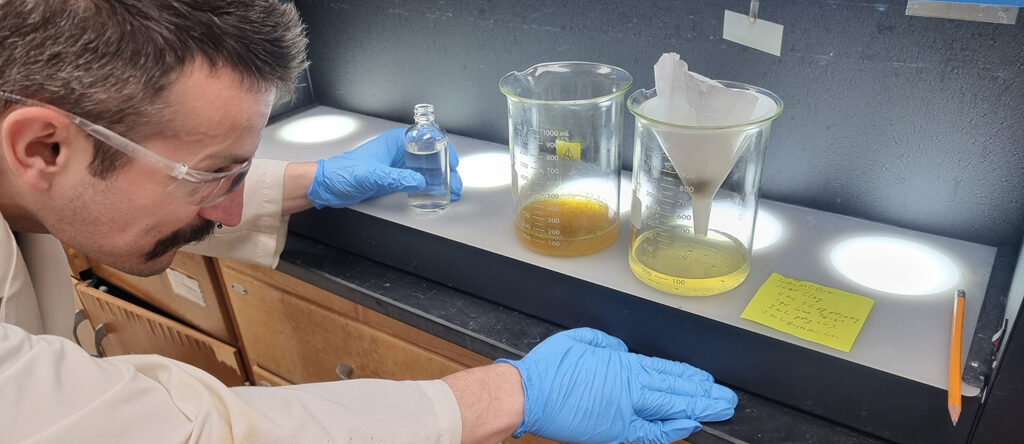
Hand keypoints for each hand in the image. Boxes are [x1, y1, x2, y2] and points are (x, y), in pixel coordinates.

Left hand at [306, 128, 462, 208]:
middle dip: (445, 169)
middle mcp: (397, 152)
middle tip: (455, 184)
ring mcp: (396, 165)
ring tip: (451, 192)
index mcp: (394, 142)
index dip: (443, 149)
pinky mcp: (392, 179)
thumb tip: (419, 182)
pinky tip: (434, 194)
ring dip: (439, 180)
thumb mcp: (372, 175)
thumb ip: (397, 178)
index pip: (426, 139)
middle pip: (429, 156)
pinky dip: (428, 187)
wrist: (326, 186)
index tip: (452, 163)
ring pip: (425, 170)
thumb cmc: (342, 172)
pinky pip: (416, 181)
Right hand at [497, 327, 736, 443]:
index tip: (706, 379)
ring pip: (670, 408)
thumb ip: (605, 342)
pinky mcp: (614, 429)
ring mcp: (624, 409)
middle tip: (726, 398)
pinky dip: (671, 429)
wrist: (527, 394)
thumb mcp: (580, 339)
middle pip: (674, 388)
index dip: (689, 374)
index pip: (664, 369)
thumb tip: (621, 349)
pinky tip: (688, 426)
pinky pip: (650, 431)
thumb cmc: (548, 368)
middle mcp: (628, 386)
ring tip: (718, 410)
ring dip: (697, 409)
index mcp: (620, 363)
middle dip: (703, 394)